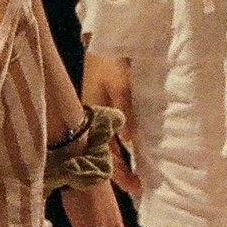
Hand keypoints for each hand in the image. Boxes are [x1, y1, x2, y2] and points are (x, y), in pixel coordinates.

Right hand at [80, 51, 139, 197]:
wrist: (105, 40)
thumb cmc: (109, 61)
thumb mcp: (119, 83)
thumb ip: (124, 109)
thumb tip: (129, 142)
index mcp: (89, 116)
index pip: (103, 152)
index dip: (118, 171)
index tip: (134, 186)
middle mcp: (89, 120)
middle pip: (102, 153)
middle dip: (117, 171)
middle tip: (137, 186)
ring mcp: (93, 115)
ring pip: (104, 145)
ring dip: (118, 160)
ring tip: (134, 174)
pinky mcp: (99, 108)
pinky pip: (107, 135)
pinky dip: (118, 146)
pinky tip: (128, 151)